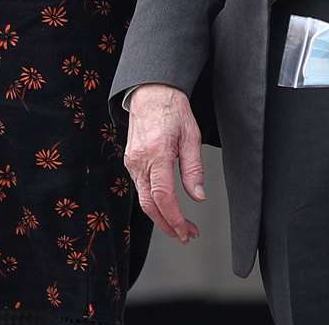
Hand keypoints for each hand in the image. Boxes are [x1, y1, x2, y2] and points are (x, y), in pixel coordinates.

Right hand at [123, 84, 204, 243]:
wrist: (150, 93)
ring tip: (181, 224)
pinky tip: (167, 206)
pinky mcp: (130, 162)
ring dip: (161, 216)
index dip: (175, 219)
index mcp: (157, 153)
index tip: (187, 231)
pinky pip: (141, 188)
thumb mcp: (191, 136)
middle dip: (168, 225)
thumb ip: (194, 168)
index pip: (163, 197)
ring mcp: (132, 162)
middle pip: (149, 205)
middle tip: (186, 235)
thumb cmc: (172, 109)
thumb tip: (197, 196)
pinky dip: (154, 202)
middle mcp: (140, 161)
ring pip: (143, 199)